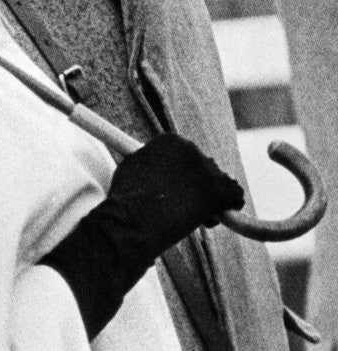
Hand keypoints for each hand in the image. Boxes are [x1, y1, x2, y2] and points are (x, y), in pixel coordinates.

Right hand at [38, 132, 243, 337]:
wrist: (132, 221)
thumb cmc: (126, 199)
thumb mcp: (133, 167)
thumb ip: (152, 160)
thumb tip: (156, 164)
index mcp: (170, 140)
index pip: (188, 154)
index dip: (184, 174)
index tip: (176, 188)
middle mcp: (190, 147)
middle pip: (205, 166)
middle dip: (198, 185)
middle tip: (184, 204)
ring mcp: (205, 168)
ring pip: (220, 182)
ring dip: (209, 198)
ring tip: (191, 215)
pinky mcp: (216, 190)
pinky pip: (235, 197)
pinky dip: (229, 208)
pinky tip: (211, 217)